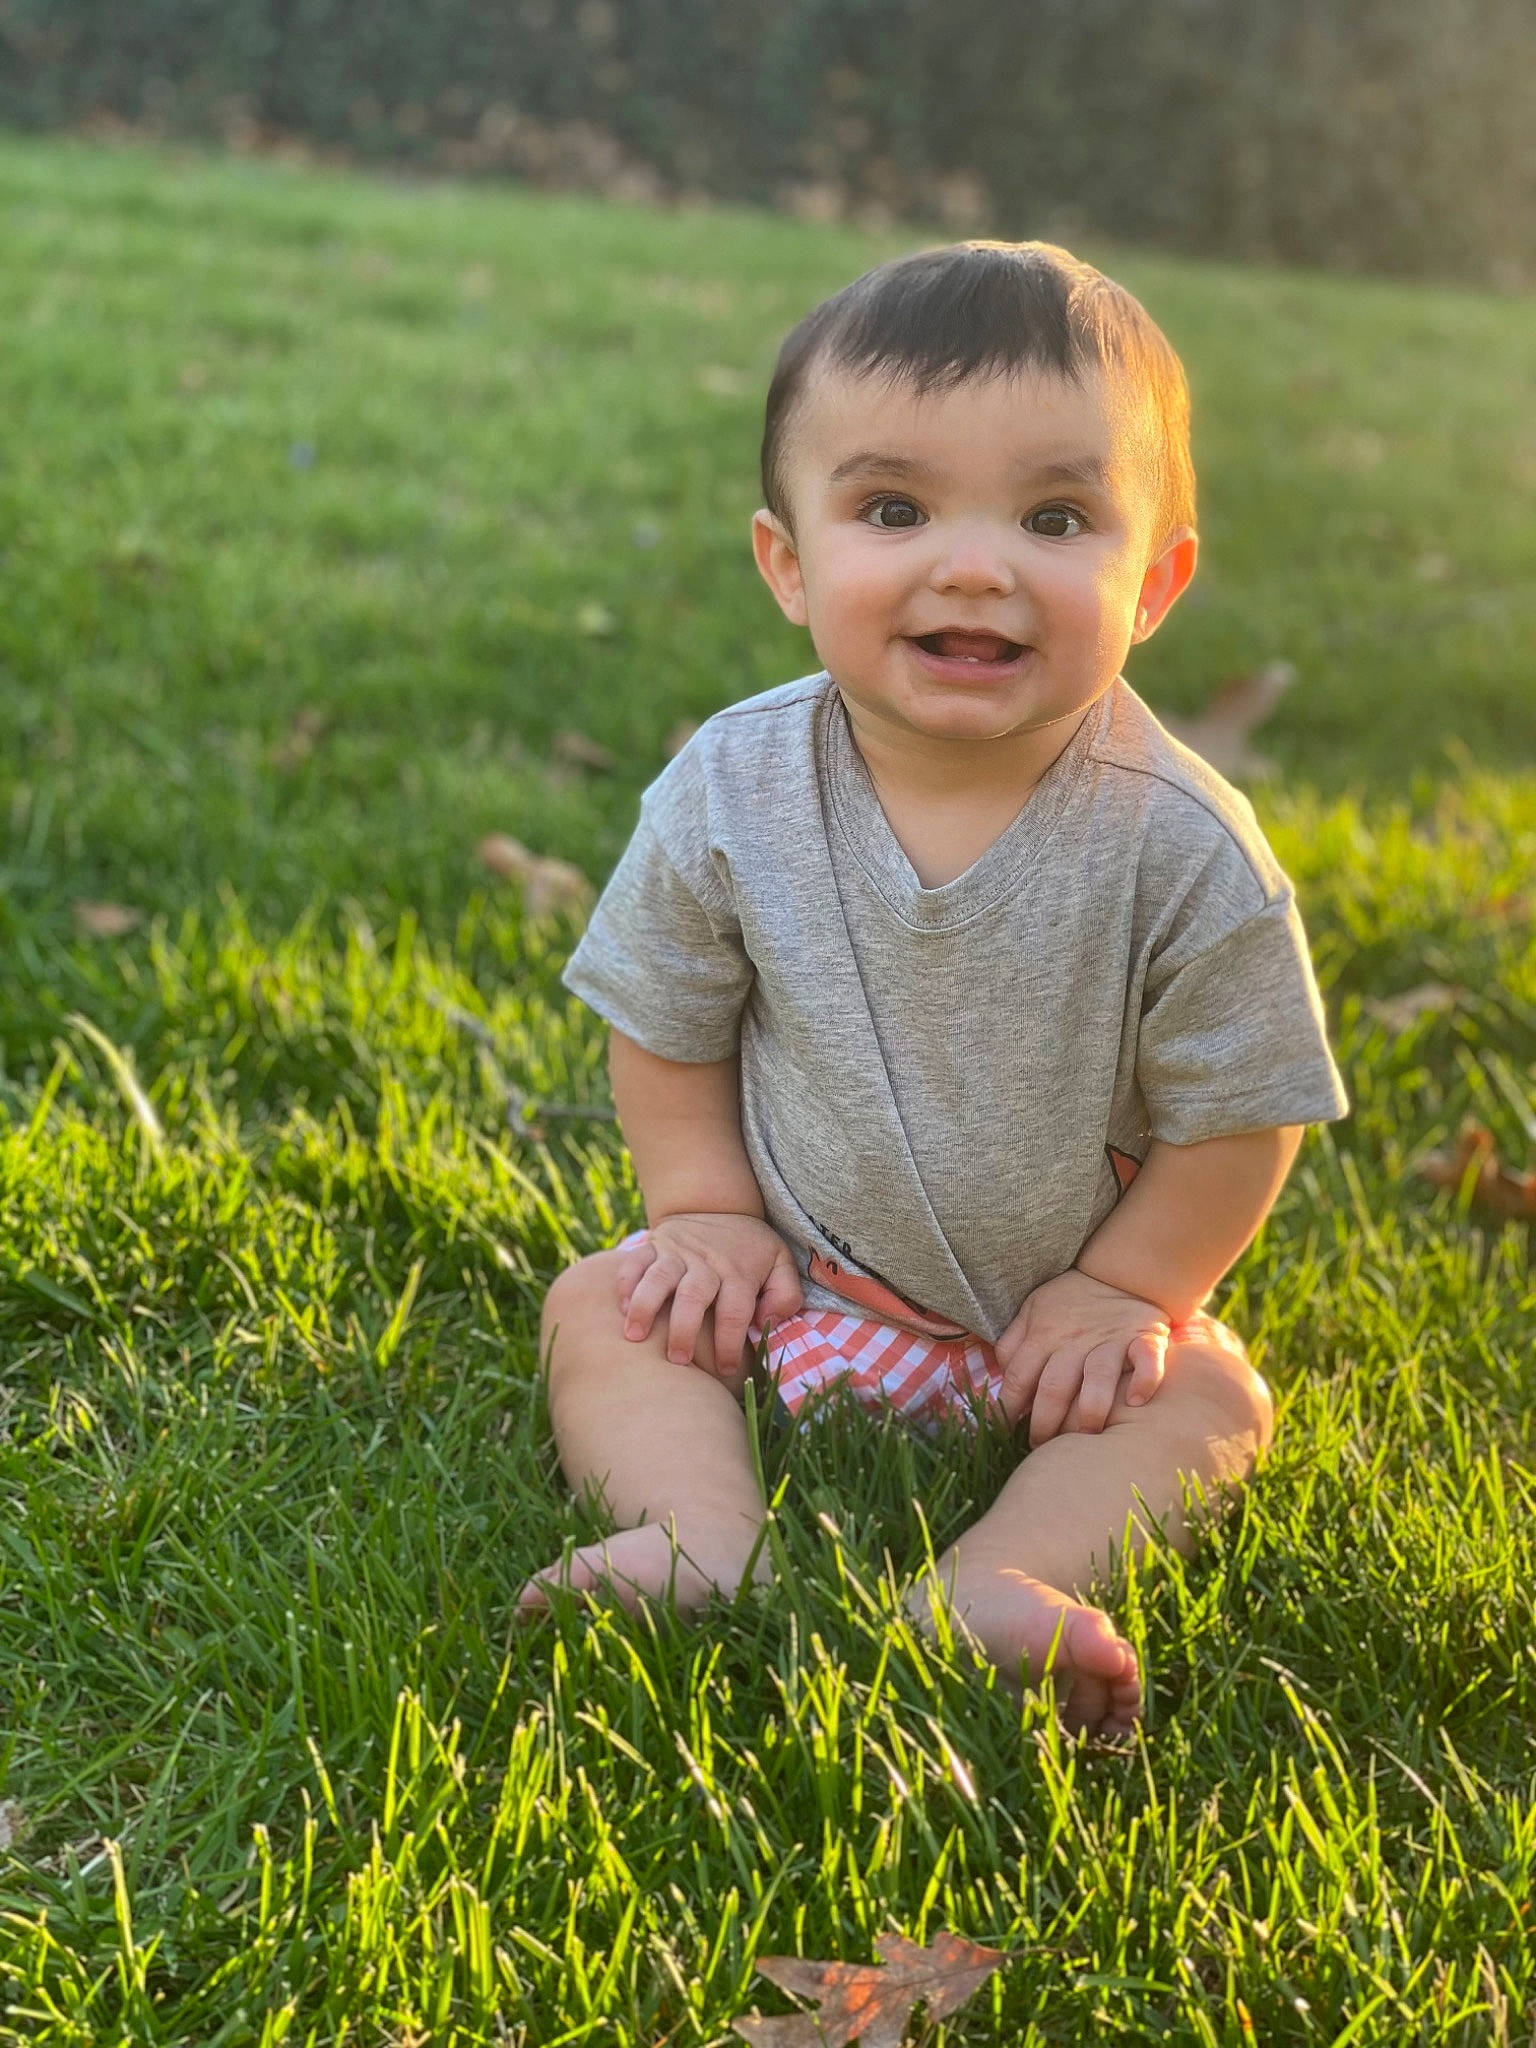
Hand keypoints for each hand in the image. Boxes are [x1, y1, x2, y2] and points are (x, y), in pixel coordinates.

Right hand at [616, 1213, 802, 1378]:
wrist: (715, 1204)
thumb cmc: (749, 1247)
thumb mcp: (780, 1262)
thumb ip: (786, 1293)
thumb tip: (768, 1320)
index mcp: (738, 1272)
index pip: (735, 1312)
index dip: (729, 1344)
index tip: (725, 1370)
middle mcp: (705, 1262)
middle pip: (693, 1296)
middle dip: (683, 1331)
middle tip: (676, 1361)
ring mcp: (676, 1252)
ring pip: (658, 1278)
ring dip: (644, 1307)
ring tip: (634, 1336)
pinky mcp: (654, 1244)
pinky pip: (634, 1261)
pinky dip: (625, 1283)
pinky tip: (620, 1308)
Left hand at [994, 1267, 1169, 1447]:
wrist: (1122, 1272)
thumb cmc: (1072, 1296)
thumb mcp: (1032, 1308)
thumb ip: (1014, 1340)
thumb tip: (1000, 1372)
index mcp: (1044, 1335)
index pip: (1018, 1378)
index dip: (1007, 1409)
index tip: (1004, 1432)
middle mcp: (1075, 1342)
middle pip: (1054, 1386)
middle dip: (1044, 1423)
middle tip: (1041, 1448)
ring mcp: (1111, 1341)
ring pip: (1098, 1377)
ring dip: (1091, 1409)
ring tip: (1088, 1434)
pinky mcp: (1144, 1339)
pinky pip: (1147, 1361)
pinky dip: (1145, 1380)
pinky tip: (1137, 1401)